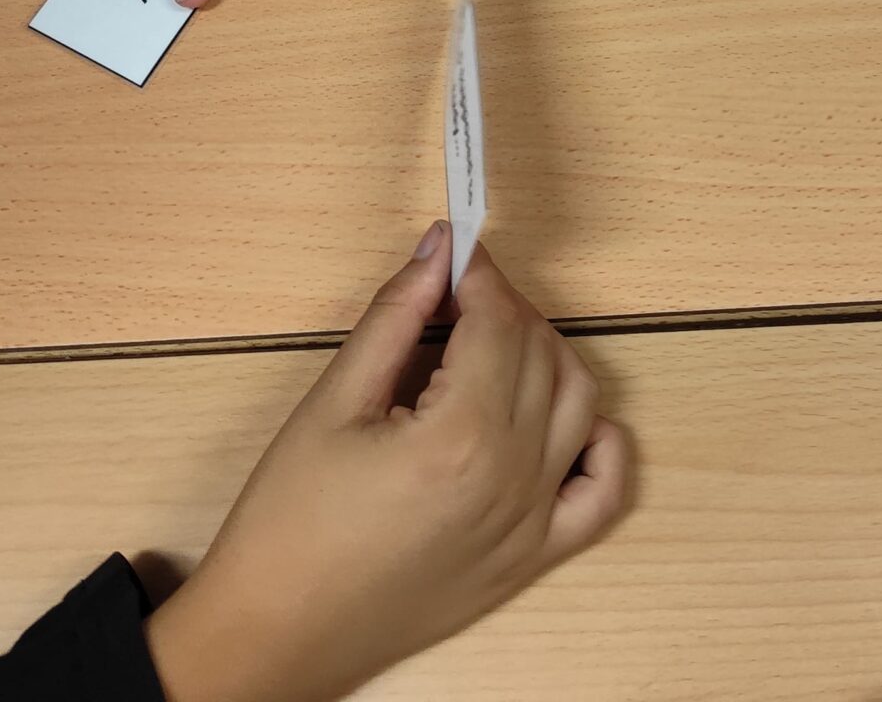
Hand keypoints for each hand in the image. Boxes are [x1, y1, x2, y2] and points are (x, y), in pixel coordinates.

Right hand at [145, 229, 633, 701]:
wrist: (277, 631)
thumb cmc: (289, 523)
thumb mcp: (331, 403)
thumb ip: (394, 317)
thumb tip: (438, 250)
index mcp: (461, 437)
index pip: (499, 321)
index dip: (478, 273)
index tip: (453, 250)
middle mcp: (513, 479)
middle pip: (540, 353)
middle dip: (503, 307)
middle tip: (451, 298)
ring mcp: (532, 523)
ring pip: (579, 403)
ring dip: (545, 356)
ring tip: (486, 347)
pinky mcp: (533, 559)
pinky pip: (603, 491)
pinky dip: (596, 441)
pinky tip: (554, 417)